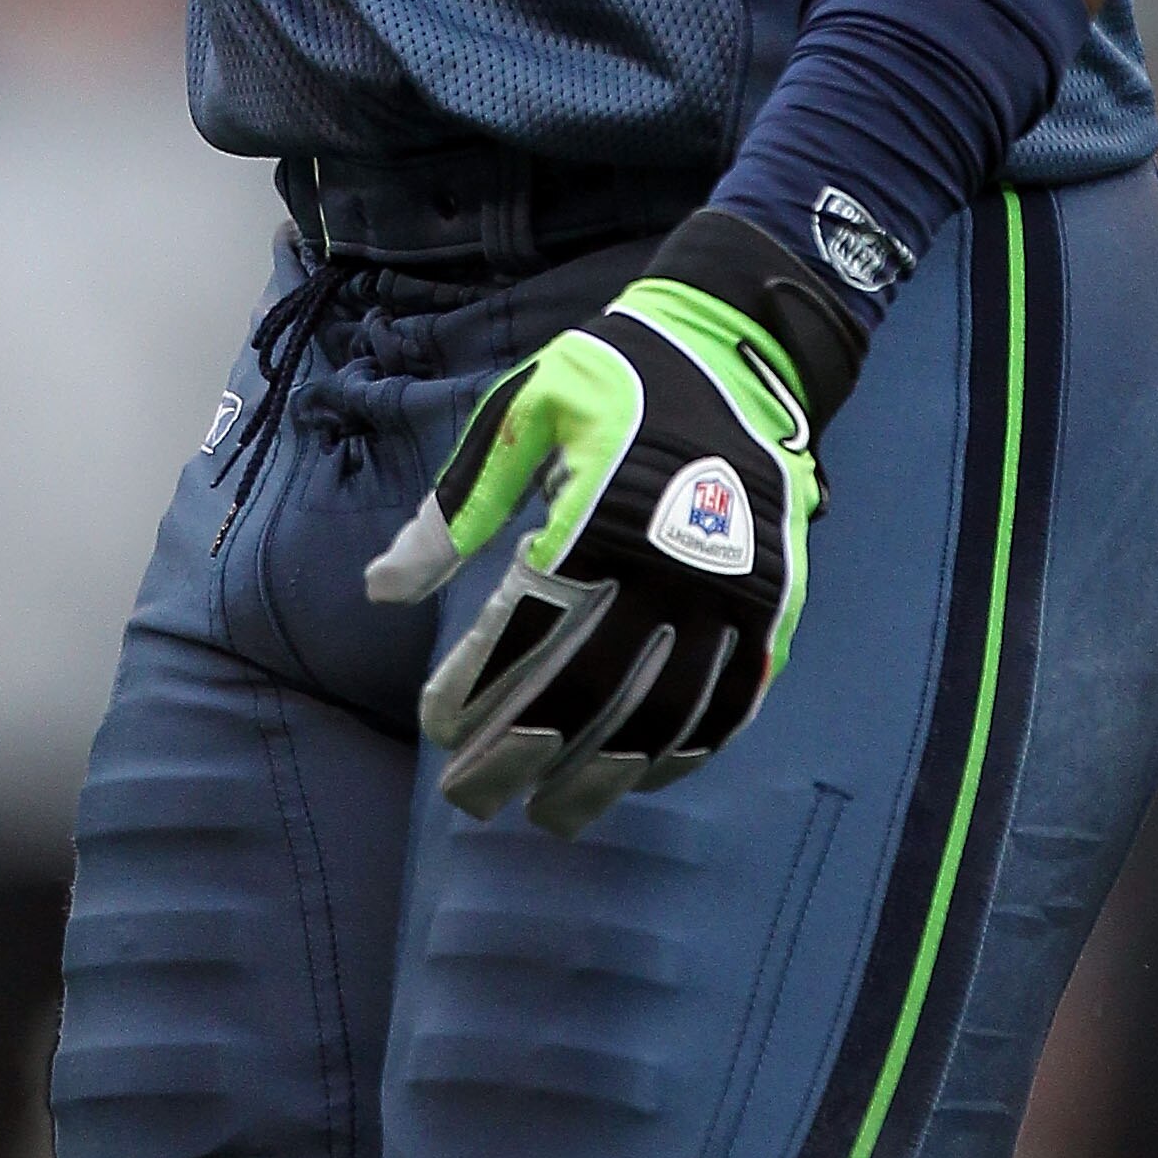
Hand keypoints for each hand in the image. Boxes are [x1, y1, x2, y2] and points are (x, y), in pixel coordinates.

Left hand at [365, 207, 861, 840]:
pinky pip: (728, 705)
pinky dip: (681, 753)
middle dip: (521, 754)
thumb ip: (458, 505)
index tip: (436, 726)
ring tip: (548, 815)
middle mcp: (672, 564)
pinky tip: (637, 779)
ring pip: (659, 717)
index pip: (527, 629)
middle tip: (470, 799)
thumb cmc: (615, 374)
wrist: (737, 342)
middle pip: (587, 691)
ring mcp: (733, 594)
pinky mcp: (775, 607)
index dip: (478, 686)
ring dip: (600, 776)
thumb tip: (382, 590)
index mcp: (602, 512)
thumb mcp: (525, 408)